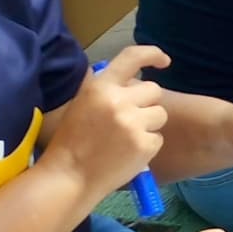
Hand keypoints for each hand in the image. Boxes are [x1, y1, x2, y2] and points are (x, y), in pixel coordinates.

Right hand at [46, 46, 168, 195]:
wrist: (69, 177)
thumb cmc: (71, 141)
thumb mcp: (81, 104)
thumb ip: (105, 89)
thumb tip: (129, 80)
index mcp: (100, 86)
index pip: (132, 57)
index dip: (152, 54)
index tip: (163, 61)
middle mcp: (119, 100)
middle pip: (154, 90)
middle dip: (146, 104)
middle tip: (130, 120)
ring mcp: (133, 123)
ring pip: (160, 114)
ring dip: (149, 125)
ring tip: (127, 139)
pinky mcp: (144, 145)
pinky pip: (158, 138)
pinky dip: (147, 146)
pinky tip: (127, 154)